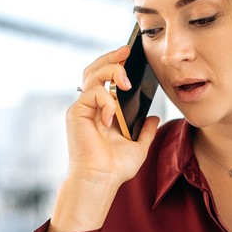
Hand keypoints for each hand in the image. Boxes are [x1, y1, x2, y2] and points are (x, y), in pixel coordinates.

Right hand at [67, 45, 159, 183]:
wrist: (101, 180)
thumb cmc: (115, 168)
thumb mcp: (138, 147)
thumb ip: (145, 132)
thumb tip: (154, 118)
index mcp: (102, 111)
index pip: (104, 79)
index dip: (115, 64)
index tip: (130, 56)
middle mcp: (90, 107)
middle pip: (94, 70)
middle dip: (111, 58)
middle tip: (127, 51)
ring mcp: (82, 109)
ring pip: (91, 75)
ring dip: (110, 72)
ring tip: (125, 81)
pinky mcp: (76, 113)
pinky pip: (93, 94)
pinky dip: (106, 100)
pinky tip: (111, 116)